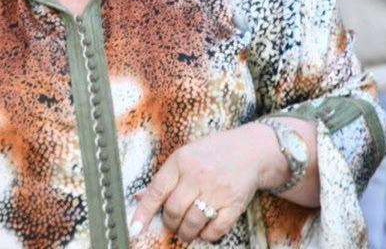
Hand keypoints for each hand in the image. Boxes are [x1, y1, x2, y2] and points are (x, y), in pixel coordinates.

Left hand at [129, 123, 277, 242]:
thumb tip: (140, 197)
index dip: (143, 212)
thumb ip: (164, 177)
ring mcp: (217, 191)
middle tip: (171, 225)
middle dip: (169, 224)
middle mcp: (198, 176)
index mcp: (181, 162)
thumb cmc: (212, 153)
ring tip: (184, 232)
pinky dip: (206, 235)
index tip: (134, 228)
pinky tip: (203, 231)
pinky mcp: (235, 204)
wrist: (250, 150)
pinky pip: (216, 229)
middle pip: (174, 210)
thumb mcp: (184, 156)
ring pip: (193, 223)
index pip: (157, 191)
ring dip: (185, 233)